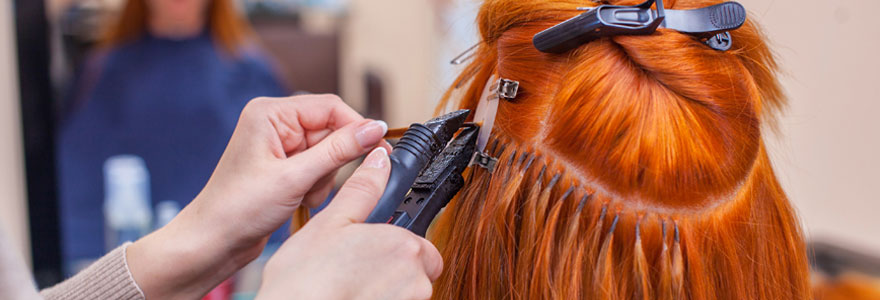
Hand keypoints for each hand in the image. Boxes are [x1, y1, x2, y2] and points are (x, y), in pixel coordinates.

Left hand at [127, 95, 390, 298]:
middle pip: (331, 130)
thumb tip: (374, 129)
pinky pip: (318, 168)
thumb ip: (339, 151)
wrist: (213, 241)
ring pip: (329, 152)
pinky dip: (317, 185)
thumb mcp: (295, 178)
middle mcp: (275, 123)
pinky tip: (299, 199)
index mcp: (270, 113)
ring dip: (325, 177)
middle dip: (333, 161)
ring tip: (302, 195)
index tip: (378, 148)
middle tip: (319, 183)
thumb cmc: (238, 208)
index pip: (330, 107)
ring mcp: (280, 145)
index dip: (356, 128)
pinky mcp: (285, 165)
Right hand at [257, 148, 442, 299]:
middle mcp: (417, 281)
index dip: (396, 246)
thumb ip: (363, 190)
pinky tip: (349, 299)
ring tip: (348, 286)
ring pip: (405, 293)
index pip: (421, 246)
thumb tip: (380, 159)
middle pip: (416, 272)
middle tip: (354, 268)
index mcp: (405, 246)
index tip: (374, 250)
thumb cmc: (304, 280)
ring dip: (384, 290)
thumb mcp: (331, 222)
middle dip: (391, 270)